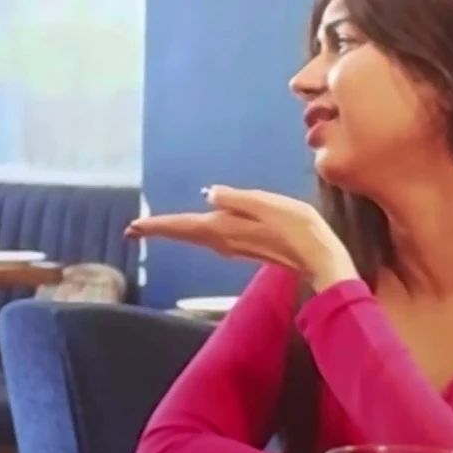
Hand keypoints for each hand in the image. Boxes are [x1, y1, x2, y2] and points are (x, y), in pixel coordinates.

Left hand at [125, 185, 359, 289]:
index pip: (182, 226)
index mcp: (224, 229)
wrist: (320, 259)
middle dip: (158, 230)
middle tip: (132, 229)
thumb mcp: (267, 204)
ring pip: (194, 237)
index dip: (157, 225)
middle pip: (184, 233)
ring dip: (173, 231)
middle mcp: (223, 242)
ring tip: (153, 226)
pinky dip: (192, 232)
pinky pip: (208, 238)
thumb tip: (209, 194)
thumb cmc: (298, 228)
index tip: (133, 227)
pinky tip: (193, 227)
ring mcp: (233, 247)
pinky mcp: (244, 247)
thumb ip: (236, 199)